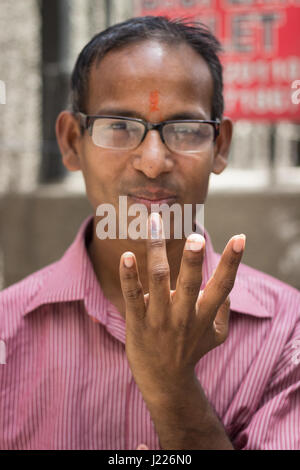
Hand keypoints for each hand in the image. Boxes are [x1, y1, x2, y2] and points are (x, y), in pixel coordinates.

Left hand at [119, 212, 244, 401]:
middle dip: (194, 260)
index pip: (223, 285)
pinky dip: (130, 276)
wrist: (164, 382)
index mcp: (205, 315)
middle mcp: (184, 316)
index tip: (240, 237)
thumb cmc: (190, 351)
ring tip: (154, 224)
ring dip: (156, 251)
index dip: (232, 262)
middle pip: (190, 283)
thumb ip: (224, 310)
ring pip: (158, 280)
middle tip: (196, 237)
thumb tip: (229, 287)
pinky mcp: (137, 322)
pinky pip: (132, 296)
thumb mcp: (216, 336)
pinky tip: (128, 256)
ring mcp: (160, 319)